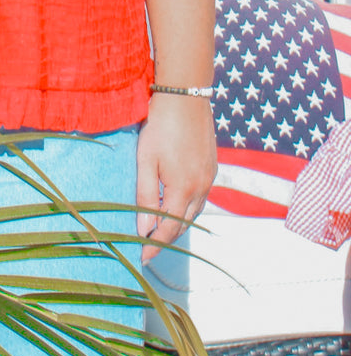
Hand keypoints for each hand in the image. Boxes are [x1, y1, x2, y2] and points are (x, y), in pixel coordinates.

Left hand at [136, 93, 216, 263]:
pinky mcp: (212, 167)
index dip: (155, 246)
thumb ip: (145, 196)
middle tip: (148, 246)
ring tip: (159, 228)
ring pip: (194, 212)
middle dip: (166, 238)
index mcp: (183, 189)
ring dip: (178, 223)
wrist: (185, 97)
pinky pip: (201, 197)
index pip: (168, 229)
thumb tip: (144, 230)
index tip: (143, 258)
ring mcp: (209, 178)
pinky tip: (176, 203)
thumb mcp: (146, 160)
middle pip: (183, 224)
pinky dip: (188, 207)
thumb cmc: (160, 126)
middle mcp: (201, 188)